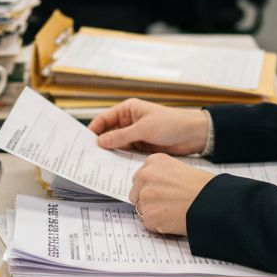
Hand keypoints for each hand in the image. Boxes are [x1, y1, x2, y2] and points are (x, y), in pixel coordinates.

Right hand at [89, 98, 209, 155]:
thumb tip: (100, 142)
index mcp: (128, 110)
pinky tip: (113, 167)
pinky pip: (126, 153)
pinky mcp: (141, 147)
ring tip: (98, 164)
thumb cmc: (171, 123)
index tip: (83, 143)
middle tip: (88, 156)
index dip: (93, 130)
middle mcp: (129, 121)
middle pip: (108, 133)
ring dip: (110, 153)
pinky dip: (120, 159)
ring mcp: (135, 135)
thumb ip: (121, 136)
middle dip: (100, 144)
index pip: (104, 119)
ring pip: (116, 145)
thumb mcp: (144, 128)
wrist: (193, 134)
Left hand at [129, 153, 214, 235]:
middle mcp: (145, 176)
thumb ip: (161, 175)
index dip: (151, 188)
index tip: (163, 192)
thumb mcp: (179, 169)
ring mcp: (145, 196)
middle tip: (168, 204)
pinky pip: (148, 223)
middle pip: (136, 194)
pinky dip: (159, 225)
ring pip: (141, 209)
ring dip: (154, 213)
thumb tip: (151, 187)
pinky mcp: (149, 215)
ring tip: (174, 211)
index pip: (140, 178)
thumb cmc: (203, 187)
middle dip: (148, 201)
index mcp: (153, 161)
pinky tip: (174, 219)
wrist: (213, 202)